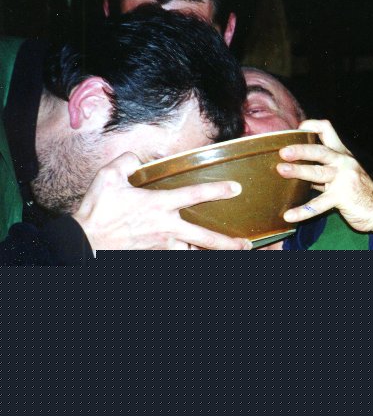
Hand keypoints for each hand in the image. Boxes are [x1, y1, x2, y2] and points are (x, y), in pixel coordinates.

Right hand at [72, 152, 253, 250]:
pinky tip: (195, 253)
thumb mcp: (108, 178)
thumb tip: (137, 158)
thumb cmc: (97, 211)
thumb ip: (127, 162)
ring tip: (225, 253)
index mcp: (158, 205)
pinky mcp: (155, 256)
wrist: (84, 244)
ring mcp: (162, 246)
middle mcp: (166, 228)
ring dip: (208, 252)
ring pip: (194, 251)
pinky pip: (177, 257)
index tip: (236, 189)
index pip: (195, 194)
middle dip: (228, 243)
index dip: (217, 190)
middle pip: (206, 237)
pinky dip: (186, 254)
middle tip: (245, 244)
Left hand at [276, 119, 372, 233]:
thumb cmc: (359, 193)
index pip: (326, 129)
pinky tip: (289, 216)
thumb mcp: (343, 175)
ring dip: (298, 171)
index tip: (295, 131)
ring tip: (281, 171)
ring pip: (318, 172)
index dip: (310, 126)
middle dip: (301, 149)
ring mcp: (344, 179)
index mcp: (342, 154)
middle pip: (320, 150)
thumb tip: (296, 168)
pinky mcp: (342, 197)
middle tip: (283, 152)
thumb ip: (322, 170)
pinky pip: (318, 204)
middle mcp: (344, 162)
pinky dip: (302, 211)